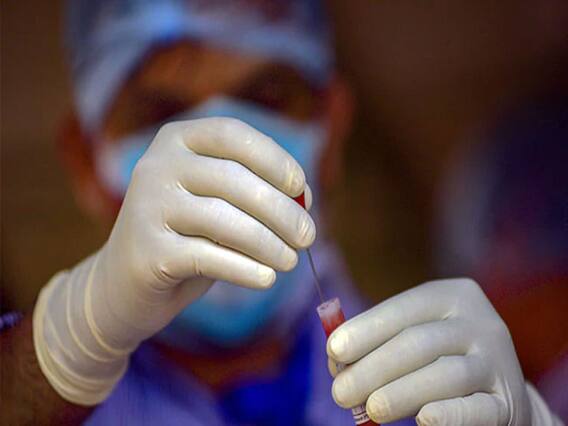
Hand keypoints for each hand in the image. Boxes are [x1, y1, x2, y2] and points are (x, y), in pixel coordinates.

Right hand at [33, 118, 314, 404]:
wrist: (125, 283)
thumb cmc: (185, 237)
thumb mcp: (218, 205)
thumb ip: (255, 193)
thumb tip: (304, 198)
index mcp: (176, 140)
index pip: (233, 135)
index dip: (274, 159)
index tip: (302, 189)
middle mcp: (156, 165)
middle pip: (234, 180)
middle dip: (281, 211)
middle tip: (309, 237)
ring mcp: (146, 206)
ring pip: (224, 220)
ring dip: (268, 244)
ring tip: (291, 261)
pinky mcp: (146, 251)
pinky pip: (208, 257)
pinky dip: (245, 270)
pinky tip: (267, 279)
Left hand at [327, 278, 545, 424]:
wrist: (498, 392)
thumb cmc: (438, 360)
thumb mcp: (413, 339)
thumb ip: (378, 345)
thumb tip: (337, 362)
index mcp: (452, 297)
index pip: (403, 310)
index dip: (366, 330)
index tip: (333, 350)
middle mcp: (479, 322)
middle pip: (418, 343)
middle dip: (373, 368)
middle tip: (340, 393)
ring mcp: (498, 361)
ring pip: (445, 375)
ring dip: (401, 393)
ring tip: (370, 409)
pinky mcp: (508, 402)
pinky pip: (478, 408)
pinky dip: (449, 414)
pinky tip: (424, 420)